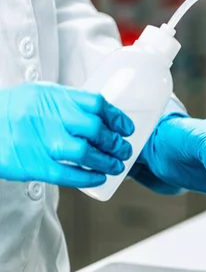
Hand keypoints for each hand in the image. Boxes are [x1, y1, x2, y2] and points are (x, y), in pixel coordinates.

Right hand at [0, 83, 133, 186]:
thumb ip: (68, 102)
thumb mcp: (39, 94)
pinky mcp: (33, 164)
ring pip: (85, 153)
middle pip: (94, 129)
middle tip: (124, 150)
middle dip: (115, 142)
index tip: (126, 128)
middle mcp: (48, 117)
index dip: (117, 118)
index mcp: (53, 96)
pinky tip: (99, 177)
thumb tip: (101, 116)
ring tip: (116, 165)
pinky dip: (88, 177)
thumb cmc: (12, 110)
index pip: (95, 104)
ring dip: (106, 161)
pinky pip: (67, 173)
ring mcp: (40, 142)